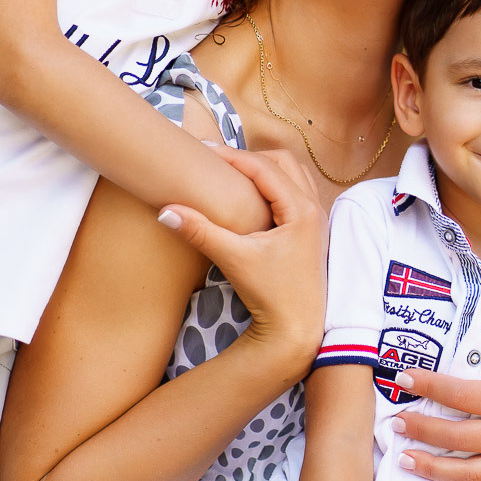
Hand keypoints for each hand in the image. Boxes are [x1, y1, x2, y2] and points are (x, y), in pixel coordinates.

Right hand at [159, 146, 325, 367]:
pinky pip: (297, 191)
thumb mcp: (233, 259)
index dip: (232, 156)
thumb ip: (200, 231)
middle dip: (250, 157)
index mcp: (301, 210)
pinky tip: (253, 197)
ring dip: (266, 168)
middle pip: (283, 162)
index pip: (264, 167)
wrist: (296, 329)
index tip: (204, 151)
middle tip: (218, 161)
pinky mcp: (312, 232)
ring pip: (293, 175)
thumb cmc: (270, 295)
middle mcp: (315, 209)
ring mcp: (317, 220)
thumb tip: (164, 211)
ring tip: (234, 174)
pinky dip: (276, 184)